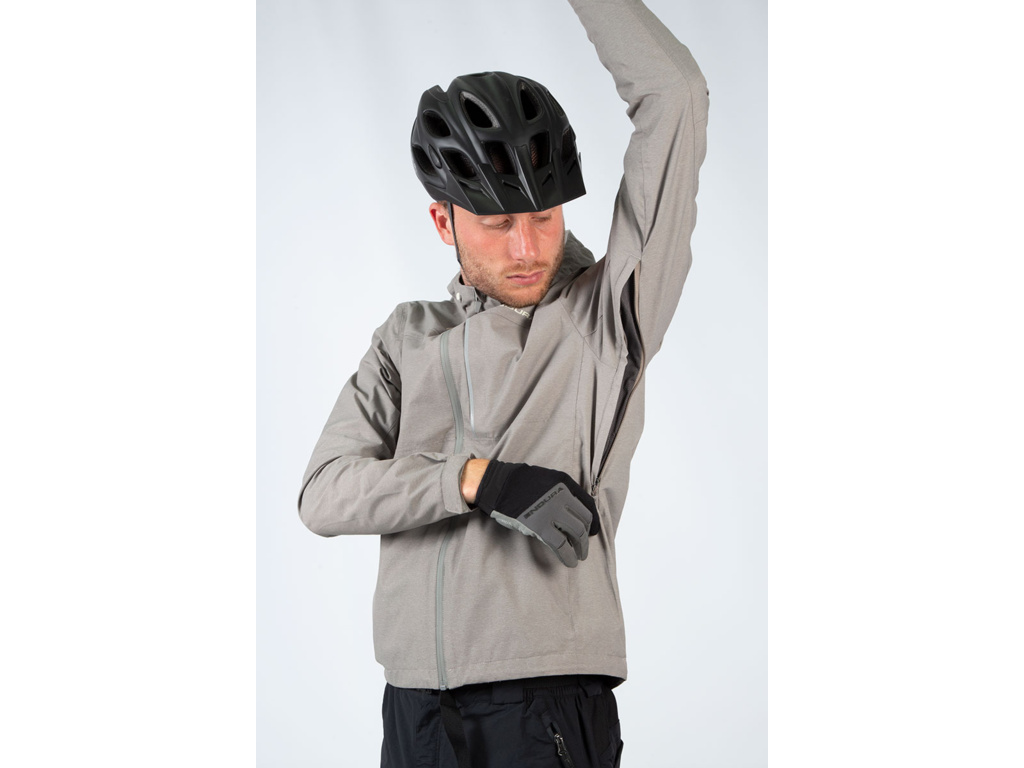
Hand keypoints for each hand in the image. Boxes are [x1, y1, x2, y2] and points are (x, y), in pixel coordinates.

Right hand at [474, 461, 599, 567]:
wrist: (499, 486)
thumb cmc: (519, 483)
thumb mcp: (547, 479)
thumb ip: (562, 492)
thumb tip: (573, 511)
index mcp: (565, 484)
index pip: (588, 506)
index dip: (593, 522)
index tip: (593, 531)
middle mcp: (562, 497)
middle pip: (583, 522)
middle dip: (586, 538)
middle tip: (583, 547)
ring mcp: (552, 512)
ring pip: (576, 534)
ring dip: (580, 548)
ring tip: (579, 556)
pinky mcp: (540, 526)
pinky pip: (561, 545)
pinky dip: (568, 556)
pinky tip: (570, 562)